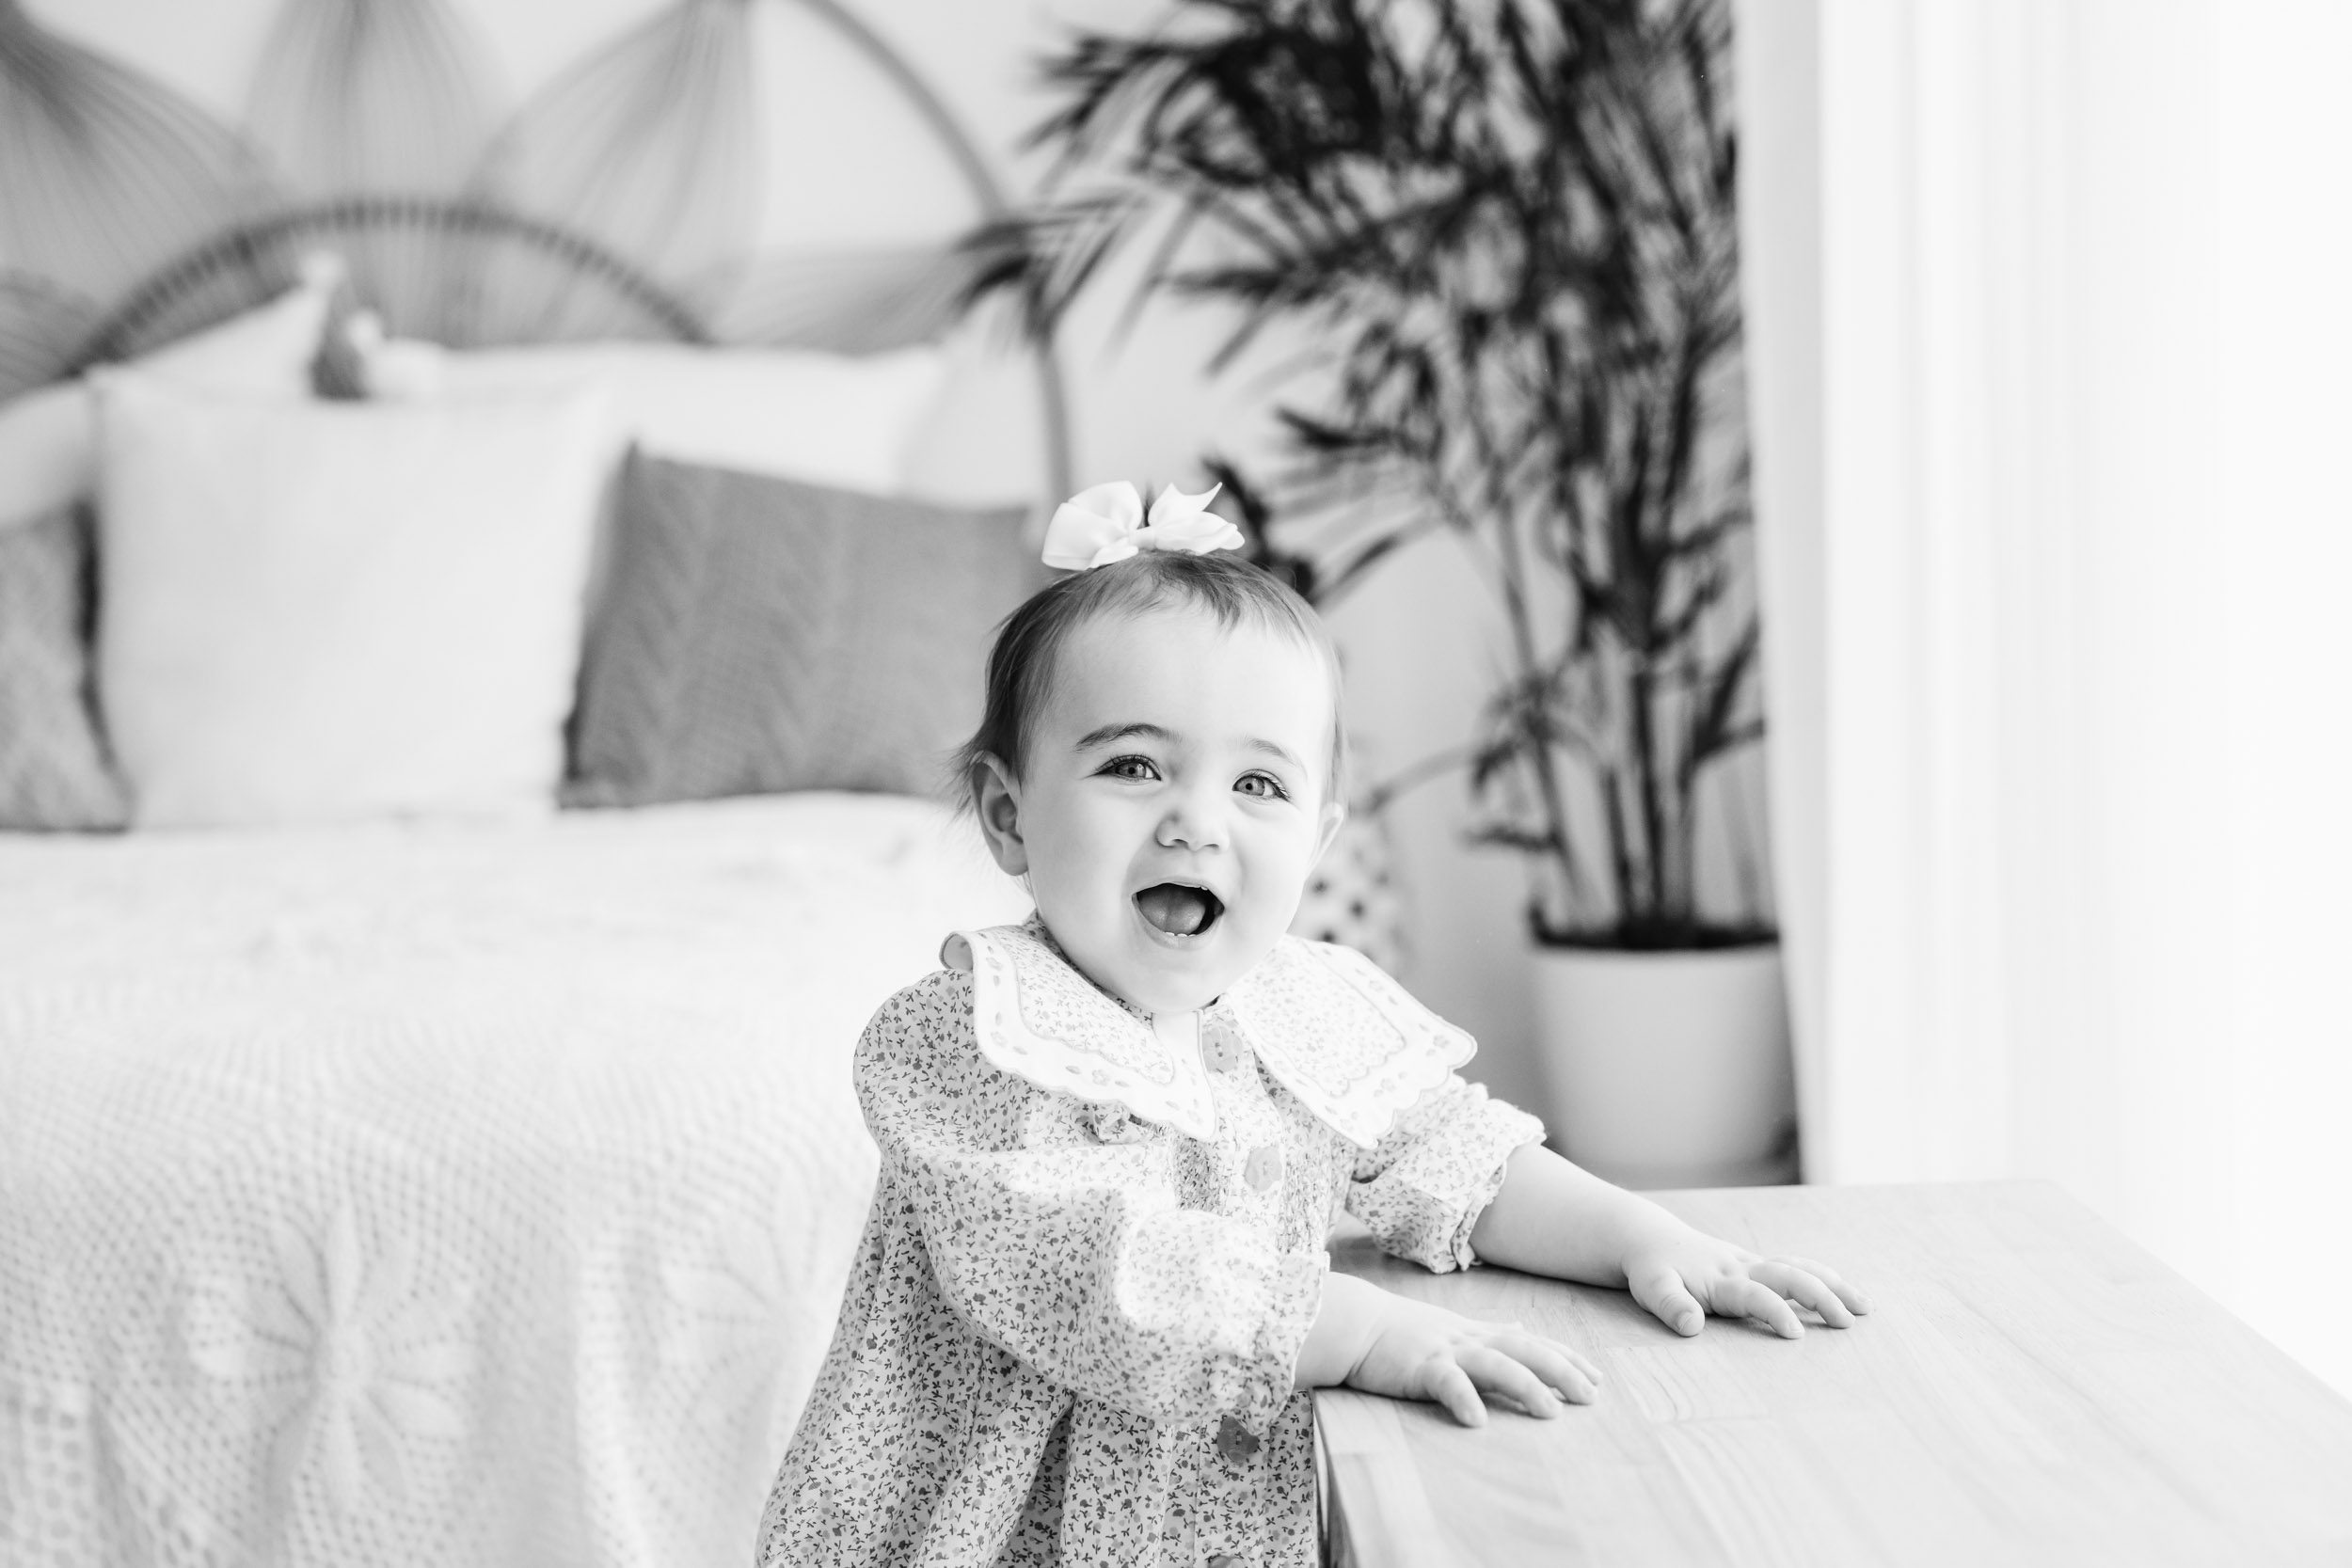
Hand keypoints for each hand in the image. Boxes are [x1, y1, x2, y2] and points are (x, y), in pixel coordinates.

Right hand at [1326, 1274, 1601, 1427]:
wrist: (1354, 1322)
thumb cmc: (1399, 1330)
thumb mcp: (1451, 1326)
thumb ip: (1488, 1330)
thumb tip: (1521, 1327)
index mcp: (1477, 1333)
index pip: (1532, 1342)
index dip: (1566, 1358)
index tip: (1597, 1378)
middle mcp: (1469, 1339)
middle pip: (1525, 1350)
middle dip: (1562, 1371)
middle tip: (1592, 1396)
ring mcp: (1445, 1351)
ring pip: (1495, 1364)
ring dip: (1526, 1387)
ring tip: (1552, 1412)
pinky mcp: (1419, 1366)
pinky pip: (1446, 1383)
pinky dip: (1464, 1399)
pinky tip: (1478, 1421)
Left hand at [1621, 1228, 1871, 1339]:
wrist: (1651, 1239)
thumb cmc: (1652, 1270)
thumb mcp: (1652, 1287)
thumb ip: (1671, 1305)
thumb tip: (1692, 1326)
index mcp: (1721, 1279)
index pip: (1755, 1295)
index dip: (1775, 1313)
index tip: (1797, 1335)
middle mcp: (1744, 1268)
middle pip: (1790, 1276)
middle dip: (1820, 1297)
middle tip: (1847, 1323)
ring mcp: (1753, 1264)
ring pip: (1800, 1269)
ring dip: (1833, 1286)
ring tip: (1865, 1308)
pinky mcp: (1757, 1265)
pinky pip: (1797, 1267)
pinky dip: (1824, 1278)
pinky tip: (1845, 1293)